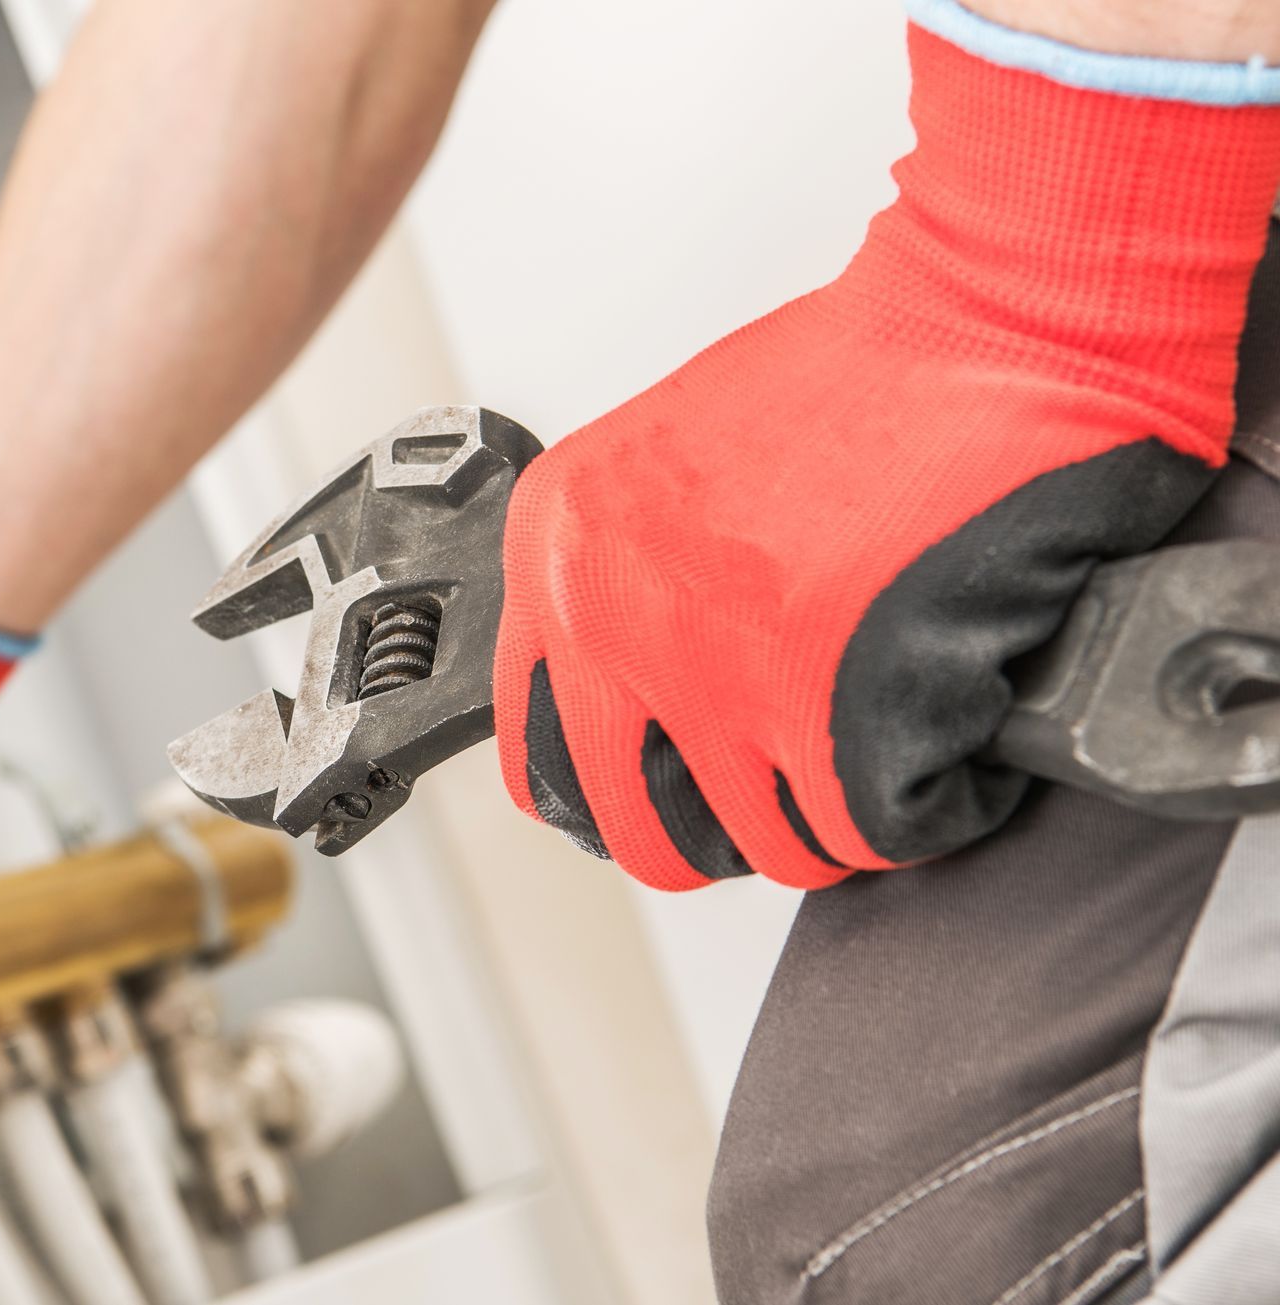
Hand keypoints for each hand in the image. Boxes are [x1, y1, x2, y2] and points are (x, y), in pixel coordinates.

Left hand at [496, 21, 1279, 888]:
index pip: (536, 752)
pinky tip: (950, 744)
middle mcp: (613, 619)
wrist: (982, 319)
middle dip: (727, 840)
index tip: (663, 795)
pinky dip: (928, 809)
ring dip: (837, 823)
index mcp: (563, 556)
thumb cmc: (857, 375)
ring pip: (770, 844)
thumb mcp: (670, 464)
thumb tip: (643, 693)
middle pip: (645, 832)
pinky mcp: (828, 703)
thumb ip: (632, 579)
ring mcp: (713, 673)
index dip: (614, 796)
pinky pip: (873, 832)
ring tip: (885, 752)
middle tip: (787, 803)